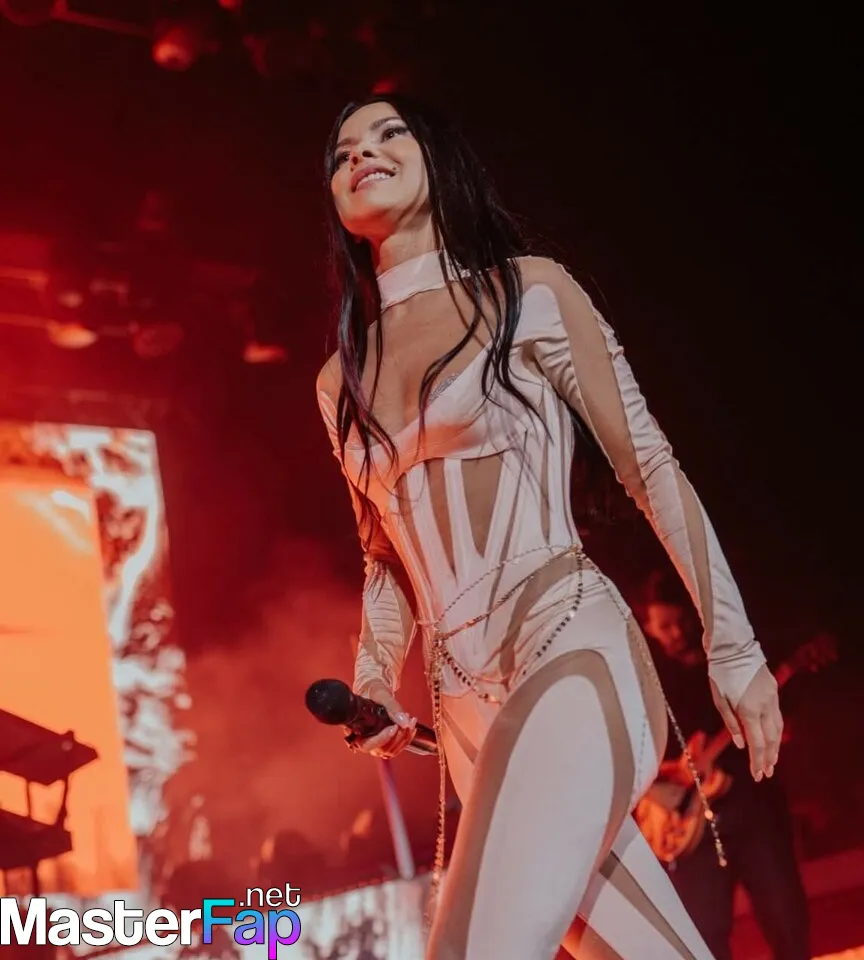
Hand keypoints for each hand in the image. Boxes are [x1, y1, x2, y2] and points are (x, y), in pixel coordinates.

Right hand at [345, 689, 417, 759]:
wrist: (376, 692)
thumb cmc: (373, 692)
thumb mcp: (381, 694)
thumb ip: (392, 706)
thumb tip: (404, 721)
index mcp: (355, 730)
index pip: (367, 745)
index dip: (382, 738)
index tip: (394, 727)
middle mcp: (363, 740)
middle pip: (381, 750)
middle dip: (397, 738)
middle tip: (405, 722)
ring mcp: (375, 743)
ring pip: (391, 751)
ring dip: (404, 738)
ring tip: (410, 721)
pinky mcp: (385, 743)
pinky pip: (397, 747)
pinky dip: (407, 738)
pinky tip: (411, 726)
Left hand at [710, 664, 781, 781]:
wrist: (733, 646)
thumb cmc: (719, 672)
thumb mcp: (719, 698)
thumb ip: (731, 723)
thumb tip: (741, 745)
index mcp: (749, 709)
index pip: (757, 743)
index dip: (757, 761)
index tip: (757, 776)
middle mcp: (765, 705)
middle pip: (771, 739)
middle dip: (768, 758)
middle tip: (766, 773)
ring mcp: (772, 697)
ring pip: (778, 728)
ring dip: (775, 746)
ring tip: (771, 760)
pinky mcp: (774, 690)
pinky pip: (777, 715)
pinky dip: (775, 730)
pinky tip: (772, 738)